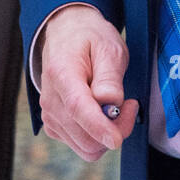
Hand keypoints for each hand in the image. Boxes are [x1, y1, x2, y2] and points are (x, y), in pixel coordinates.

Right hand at [39, 5, 138, 160]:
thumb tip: (110, 104)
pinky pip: (80, 145)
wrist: (66, 33)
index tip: (117, 138)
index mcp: (62, 73)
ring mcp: (50, 114)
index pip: (78, 107)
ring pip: (85, 146)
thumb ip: (110, 77)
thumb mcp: (108, 47)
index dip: (99, 127)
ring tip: (116, 106)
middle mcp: (50, 98)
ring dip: (107, 134)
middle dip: (115, 129)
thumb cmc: (89, 38)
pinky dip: (97, 137)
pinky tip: (102, 113)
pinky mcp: (54, 124)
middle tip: (130, 105)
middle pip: (84, 135)